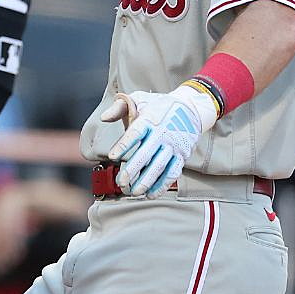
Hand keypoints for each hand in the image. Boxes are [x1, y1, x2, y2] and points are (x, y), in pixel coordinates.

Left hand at [102, 85, 217, 196]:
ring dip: (147, 181)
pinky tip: (150, 194)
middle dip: (133, 170)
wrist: (190, 108)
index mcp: (150, 119)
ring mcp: (174, 146)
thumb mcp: (139, 99)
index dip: (124, 145)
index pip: (136, 133)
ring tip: (133, 192)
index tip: (112, 156)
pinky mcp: (182, 155)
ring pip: (160, 166)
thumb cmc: (158, 105)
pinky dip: (162, 185)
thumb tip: (104, 118)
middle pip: (147, 154)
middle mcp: (163, 133)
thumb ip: (119, 107)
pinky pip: (173, 172)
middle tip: (121, 182)